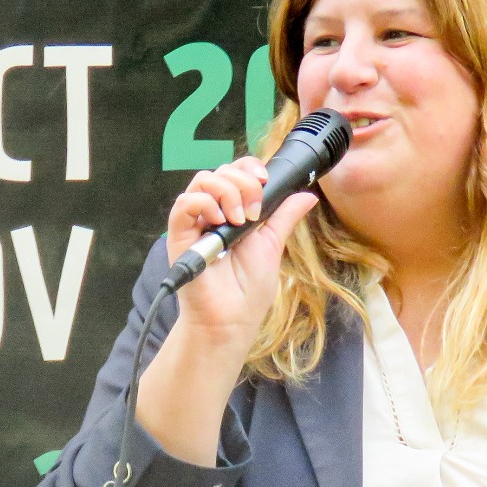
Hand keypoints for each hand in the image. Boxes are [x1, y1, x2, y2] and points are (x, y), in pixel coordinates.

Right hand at [165, 156, 318, 353]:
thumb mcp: (272, 244)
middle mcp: (212, 214)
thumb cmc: (249, 290)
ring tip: (239, 221)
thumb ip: (284, 216)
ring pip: (202, 181)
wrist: (233, 319)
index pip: (234, 172)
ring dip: (227, 192)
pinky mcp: (179, 236)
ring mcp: (194, 224)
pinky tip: (219, 222)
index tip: (264, 180)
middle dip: (243, 183)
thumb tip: (306, 195)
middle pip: (220, 171)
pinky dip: (204, 204)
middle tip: (253, 213)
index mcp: (232, 212)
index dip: (248, 168)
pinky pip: (184, 203)